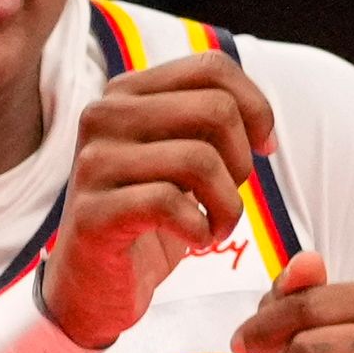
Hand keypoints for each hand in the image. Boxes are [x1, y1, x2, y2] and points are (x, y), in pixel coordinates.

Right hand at [42, 51, 275, 347]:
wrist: (90, 284)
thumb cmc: (147, 218)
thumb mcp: (181, 160)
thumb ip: (209, 124)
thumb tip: (262, 126)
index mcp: (127, 93)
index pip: (212, 68)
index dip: (256, 107)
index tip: (263, 149)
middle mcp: (104, 115)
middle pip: (216, 110)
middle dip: (242, 161)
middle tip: (228, 196)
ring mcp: (94, 162)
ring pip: (199, 159)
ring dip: (227, 203)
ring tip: (217, 225)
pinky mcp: (94, 211)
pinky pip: (171, 204)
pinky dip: (201, 228)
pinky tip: (196, 239)